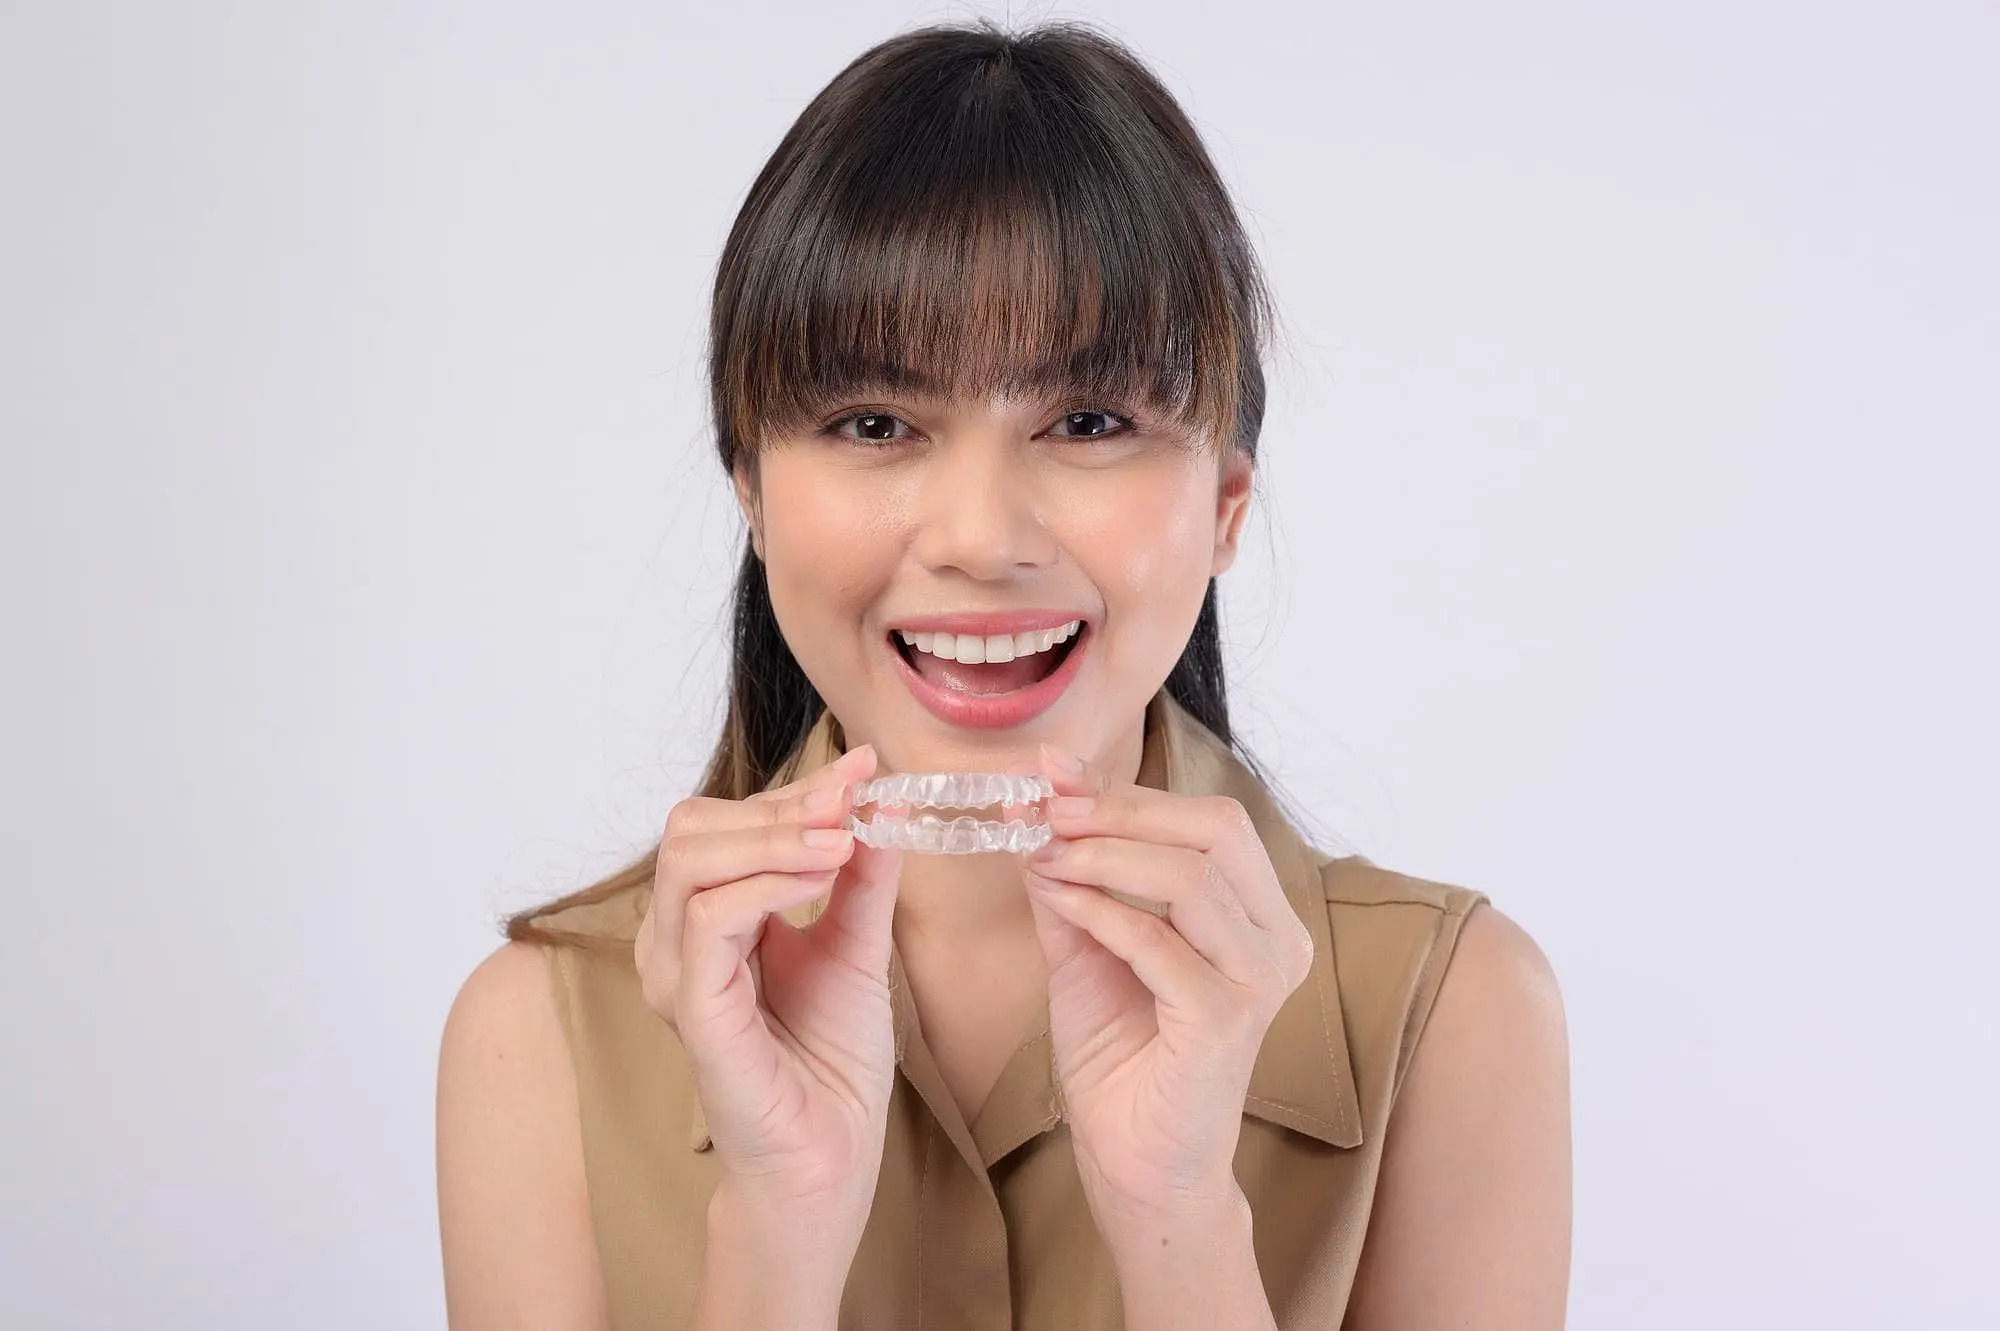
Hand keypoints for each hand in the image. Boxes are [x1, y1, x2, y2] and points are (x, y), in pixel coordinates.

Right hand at [634, 742, 904, 1219]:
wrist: (830, 1155)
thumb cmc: (832, 1062)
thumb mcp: (858, 946)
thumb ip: (863, 877)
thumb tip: (883, 801)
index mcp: (707, 920)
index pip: (728, 823)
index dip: (798, 788)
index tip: (865, 767)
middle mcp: (676, 940)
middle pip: (693, 826)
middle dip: (780, 802)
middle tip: (851, 802)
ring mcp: (676, 973)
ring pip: (692, 858)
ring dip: (774, 834)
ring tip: (843, 839)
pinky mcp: (692, 1008)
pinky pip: (708, 918)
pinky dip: (766, 881)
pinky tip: (821, 876)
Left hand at [1014, 743, 1315, 1226]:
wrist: (1134, 1160)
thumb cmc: (1121, 1056)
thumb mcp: (1087, 944)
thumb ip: (1073, 874)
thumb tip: (1041, 793)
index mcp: (1258, 914)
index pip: (1208, 821)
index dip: (1128, 791)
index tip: (1052, 774)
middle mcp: (1276, 940)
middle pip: (1215, 830)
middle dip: (1121, 810)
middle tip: (1046, 811)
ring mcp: (1259, 981)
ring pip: (1191, 877)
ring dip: (1104, 855)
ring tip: (1043, 856)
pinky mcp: (1226, 1021)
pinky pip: (1159, 942)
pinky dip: (1101, 911)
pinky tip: (1058, 902)